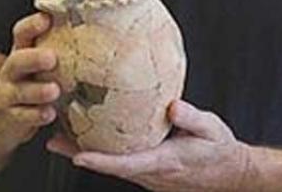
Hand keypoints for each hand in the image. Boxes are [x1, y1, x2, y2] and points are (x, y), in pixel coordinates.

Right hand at [0, 10, 60, 146]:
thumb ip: (60, 46)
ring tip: (54, 90)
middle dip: (34, 58)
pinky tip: (49, 113)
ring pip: (20, 91)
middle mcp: (13, 71)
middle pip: (18, 61)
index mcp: (22, 52)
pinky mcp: (11, 117)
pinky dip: (36, 115)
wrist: (1, 116)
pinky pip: (22, 117)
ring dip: (37, 91)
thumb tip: (96, 25)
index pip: (22, 33)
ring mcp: (9, 94)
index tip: (46, 19)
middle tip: (52, 58)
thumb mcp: (39, 62)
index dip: (32, 26)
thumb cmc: (31, 82)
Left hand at [47, 100, 254, 191]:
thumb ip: (192, 118)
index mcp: (164, 162)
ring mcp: (148, 175)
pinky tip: (90, 138)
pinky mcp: (149, 171)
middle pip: (109, 166)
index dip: (100, 161)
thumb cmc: (219, 150)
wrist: (229, 173)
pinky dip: (102, 153)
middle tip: (53, 141)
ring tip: (60, 137)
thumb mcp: (211, 129)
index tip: (78, 156)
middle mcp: (151, 173)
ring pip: (112, 166)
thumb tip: (172, 106)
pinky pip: (121, 163)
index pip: (126, 164)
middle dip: (80, 155)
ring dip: (86, 154)